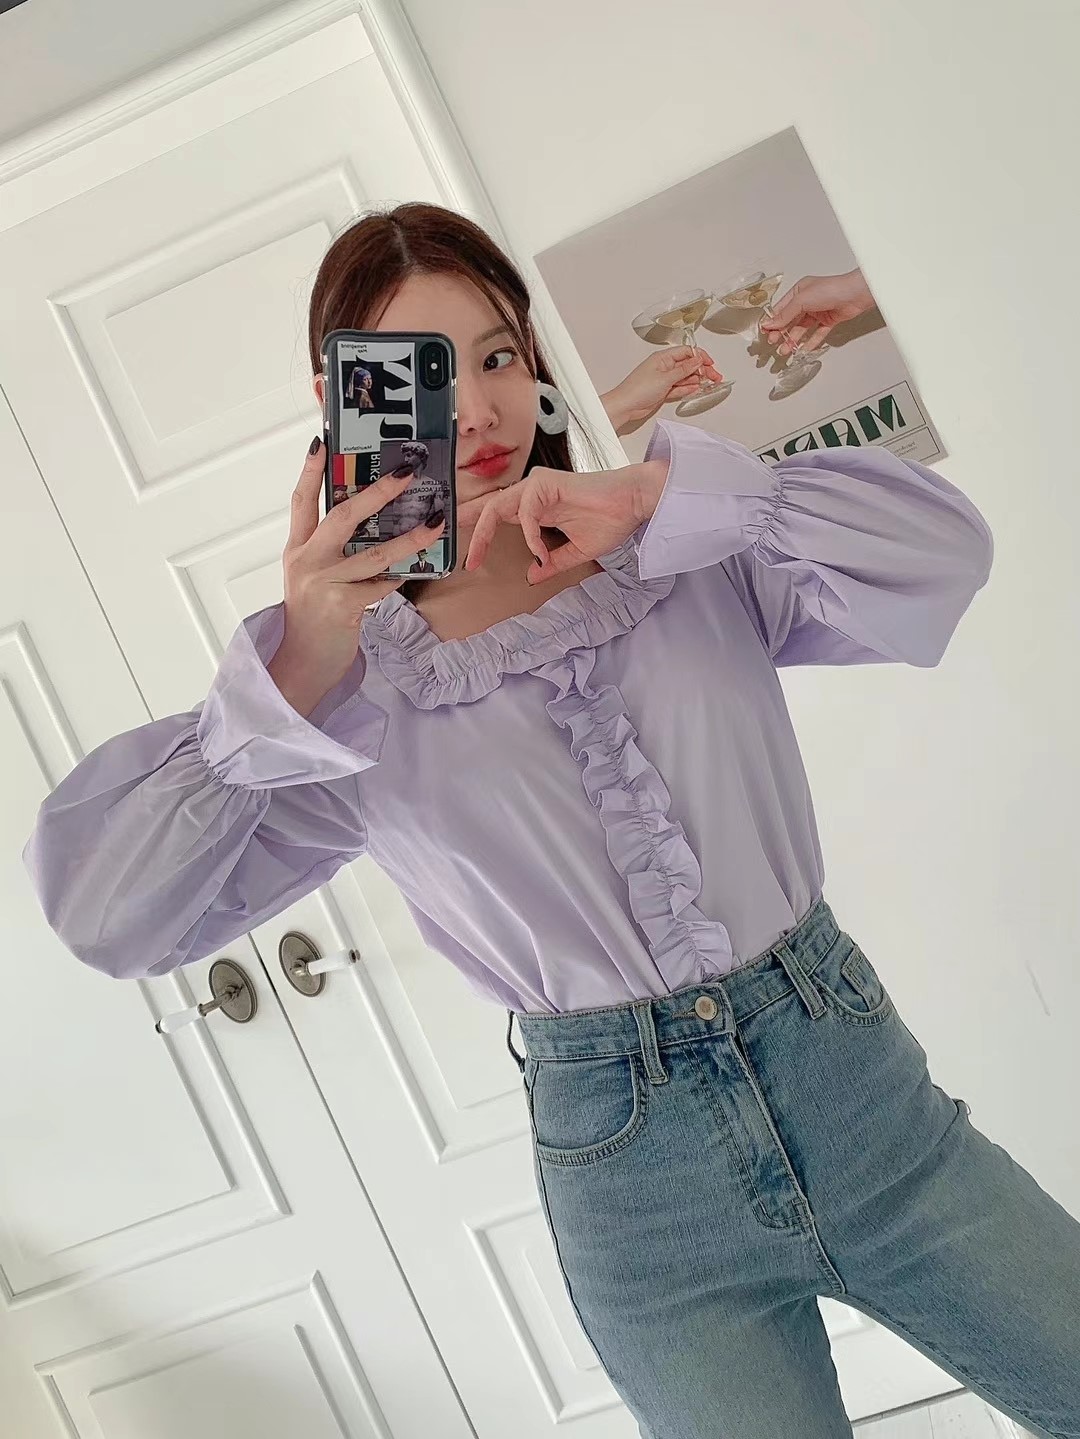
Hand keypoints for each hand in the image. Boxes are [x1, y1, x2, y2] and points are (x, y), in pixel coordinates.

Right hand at [267, 438, 445, 715]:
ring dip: (409, 537)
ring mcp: (324, 584)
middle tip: (406, 473)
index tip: (321, 440)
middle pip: (341, 515)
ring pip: (374, 553)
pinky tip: (416, 569)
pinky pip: (382, 585)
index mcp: (297, 549)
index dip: (310, 470)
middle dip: (377, 492)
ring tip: (434, 522)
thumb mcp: (313, 578)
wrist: (301, 664)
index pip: (301, 501)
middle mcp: (307, 561)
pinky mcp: (343, 607)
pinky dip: (400, 577)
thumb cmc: (314, 619)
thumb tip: (372, 524)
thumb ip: (332, 552)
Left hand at [457, 458, 667, 583]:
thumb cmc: (611, 521)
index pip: (498, 516)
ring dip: (484, 534)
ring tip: (477, 557)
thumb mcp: (575, 552)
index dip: (479, 533)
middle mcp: (532, 494)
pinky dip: (530, 535)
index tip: (468, 558)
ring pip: (497, 507)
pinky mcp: (546, 484)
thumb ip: (552, 563)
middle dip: (467, 530)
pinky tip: (540, 551)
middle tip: (456, 555)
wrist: (633, 505)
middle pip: (489, 509)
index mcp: (537, 508)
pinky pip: (526, 512)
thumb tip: (533, 576)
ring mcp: (537, 486)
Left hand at [601, 345, 722, 436]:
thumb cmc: (638, 389)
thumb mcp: (665, 377)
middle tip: (714, 377)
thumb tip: (697, 360)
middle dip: (702, 370)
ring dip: (697, 380)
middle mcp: (664, 367)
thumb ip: (684, 369)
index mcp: (663, 358)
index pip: (687, 352)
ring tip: (709, 384)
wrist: (626, 406)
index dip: (700, 357)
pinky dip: (688, 388)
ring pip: (685, 377)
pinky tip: (696, 389)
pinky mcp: (663, 391)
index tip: (710, 364)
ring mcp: (664, 379)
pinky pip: (680, 388)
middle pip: (688, 365)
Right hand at [759, 268, 874, 354]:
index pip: (781, 309)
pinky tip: (802, 350)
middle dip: (781, 333)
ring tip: (785, 351)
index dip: (772, 321)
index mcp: (799, 292)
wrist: (856, 294)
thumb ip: (785, 314)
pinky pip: (816, 334)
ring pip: (801, 329)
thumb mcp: (802, 300)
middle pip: (790, 321)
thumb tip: (770, 324)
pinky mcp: (828, 321)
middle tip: (773, 344)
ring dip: (792, 340)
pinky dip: (809, 343)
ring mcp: (818, 312)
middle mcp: (808, 301)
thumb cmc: (831, 289)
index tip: (765, 333)